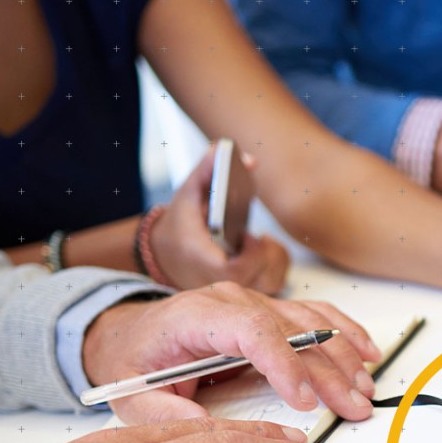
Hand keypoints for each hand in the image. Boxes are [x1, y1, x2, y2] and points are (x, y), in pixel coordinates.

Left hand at [82, 282, 382, 423]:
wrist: (132, 333)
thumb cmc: (135, 360)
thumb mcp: (129, 391)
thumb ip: (160, 411)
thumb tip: (203, 427)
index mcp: (197, 315)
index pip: (253, 330)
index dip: (285, 364)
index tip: (305, 401)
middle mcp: (232, 301)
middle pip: (293, 329)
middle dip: (328, 371)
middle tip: (352, 407)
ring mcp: (256, 301)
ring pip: (312, 321)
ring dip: (344, 355)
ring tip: (363, 390)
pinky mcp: (271, 311)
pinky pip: (317, 315)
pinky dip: (346, 333)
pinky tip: (368, 353)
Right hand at [151, 142, 289, 293]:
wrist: (166, 253)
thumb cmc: (180, 225)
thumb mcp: (188, 193)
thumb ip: (208, 170)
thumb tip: (231, 151)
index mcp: (204, 264)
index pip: (236, 271)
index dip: (251, 254)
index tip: (248, 235)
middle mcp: (220, 283)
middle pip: (262, 277)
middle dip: (266, 252)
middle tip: (251, 236)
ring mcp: (234, 291)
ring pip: (273, 281)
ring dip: (273, 257)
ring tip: (256, 242)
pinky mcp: (244, 290)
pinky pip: (274, 283)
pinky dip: (276, 264)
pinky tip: (262, 249)